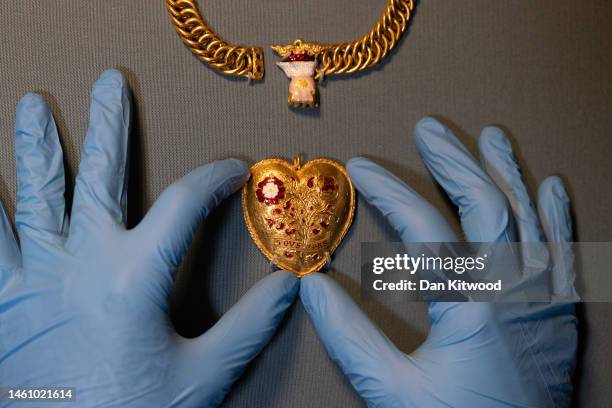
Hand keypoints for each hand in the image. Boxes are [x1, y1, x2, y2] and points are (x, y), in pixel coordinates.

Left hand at [0, 69, 298, 406]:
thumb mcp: (203, 376)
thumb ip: (249, 326)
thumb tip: (290, 285)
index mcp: (134, 277)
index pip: (185, 206)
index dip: (214, 179)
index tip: (231, 169)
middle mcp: (81, 265)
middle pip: (98, 178)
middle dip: (108, 126)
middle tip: (109, 84)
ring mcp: (35, 279)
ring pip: (33, 199)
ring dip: (35, 149)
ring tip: (30, 106)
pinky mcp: (3, 303)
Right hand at [300, 118, 577, 406]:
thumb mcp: (394, 393)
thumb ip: (350, 337)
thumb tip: (312, 287)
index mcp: (472, 304)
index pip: (425, 228)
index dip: (390, 192)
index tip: (362, 168)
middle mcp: (516, 288)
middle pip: (487, 204)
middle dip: (454, 161)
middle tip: (429, 129)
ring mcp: (547, 296)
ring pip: (530, 216)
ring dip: (508, 172)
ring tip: (491, 136)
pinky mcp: (563, 311)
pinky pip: (566, 249)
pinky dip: (557, 213)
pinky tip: (552, 185)